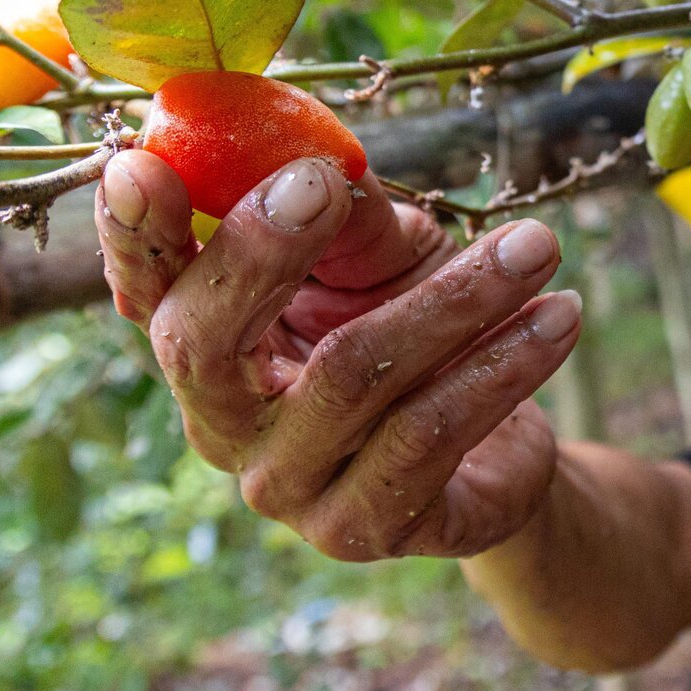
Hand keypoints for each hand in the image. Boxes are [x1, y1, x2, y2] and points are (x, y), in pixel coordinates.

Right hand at [94, 148, 582, 560]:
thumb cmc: (419, 326)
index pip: (144, 289)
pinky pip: (431, 434)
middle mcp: (222, 424)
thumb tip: (330, 171)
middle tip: (328, 183)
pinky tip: (560, 315)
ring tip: (538, 245)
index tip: (140, 162)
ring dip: (457, 297)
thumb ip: (349, 222)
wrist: (500, 441)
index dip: (129, 232)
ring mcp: (286, 488)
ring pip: (353, 376)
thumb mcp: (384, 259)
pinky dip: (504, 364)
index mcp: (204, 342)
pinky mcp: (363, 529)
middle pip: (205, 344)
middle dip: (263, 252)